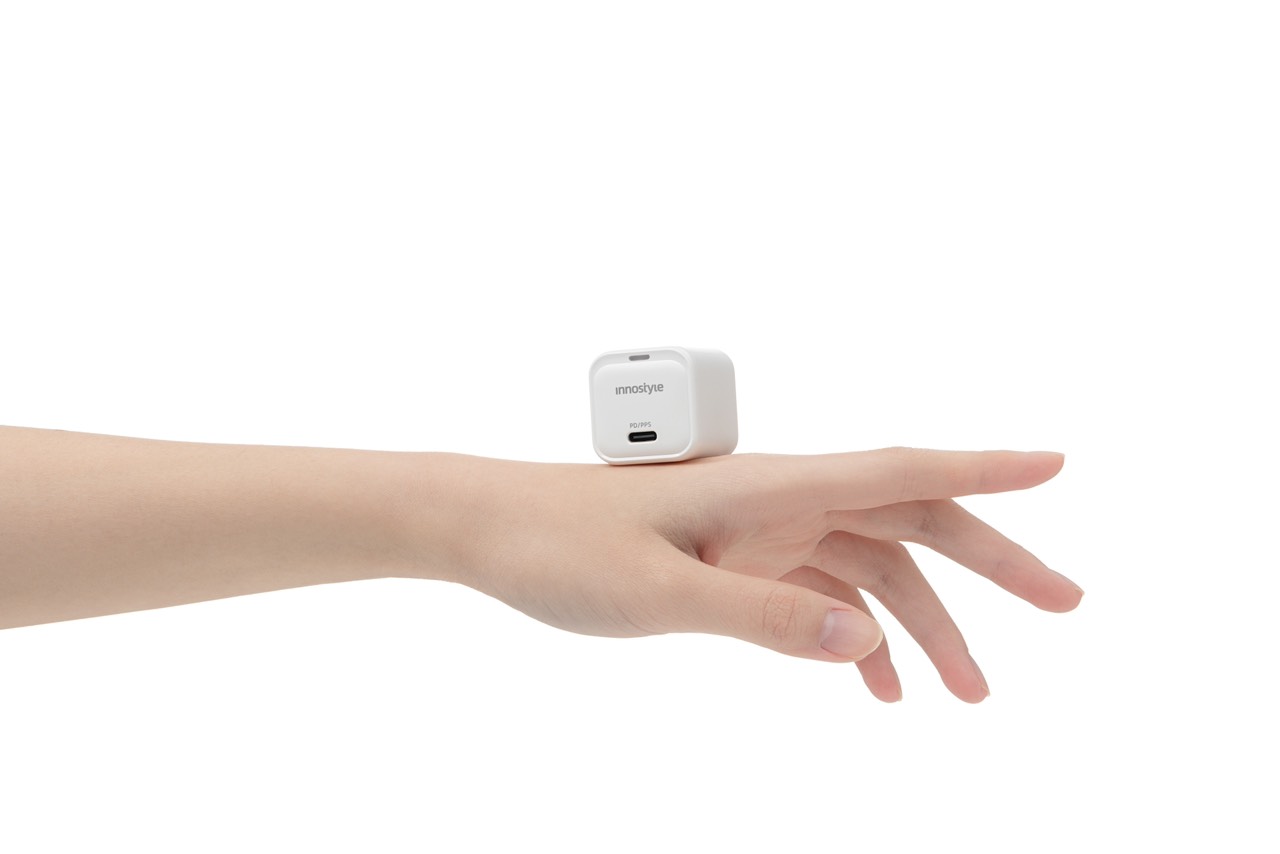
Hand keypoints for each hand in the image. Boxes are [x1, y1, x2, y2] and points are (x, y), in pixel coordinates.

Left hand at [414, 448, 1081, 702]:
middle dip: (991, 562)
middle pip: (910, 518)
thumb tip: (866, 644)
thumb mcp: (658, 594)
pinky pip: (822, 592)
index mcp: (771, 486)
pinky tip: (877, 689)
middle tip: (1064, 605)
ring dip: (926, 625)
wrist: (493, 527)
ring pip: (872, 567)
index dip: (985, 468)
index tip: (1057, 464)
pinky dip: (860, 638)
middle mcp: (780, 498)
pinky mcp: (740, 558)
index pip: (901, 469)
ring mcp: (763, 528)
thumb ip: (761, 615)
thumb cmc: (561, 545)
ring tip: (967, 695)